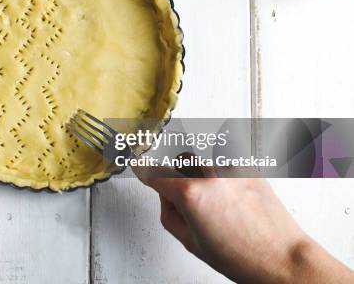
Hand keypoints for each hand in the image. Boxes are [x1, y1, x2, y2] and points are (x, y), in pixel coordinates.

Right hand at [134, 170, 353, 283]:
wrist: (281, 258)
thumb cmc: (242, 256)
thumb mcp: (190, 241)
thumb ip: (169, 211)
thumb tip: (165, 195)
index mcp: (190, 193)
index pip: (155, 172)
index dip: (143, 171)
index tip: (139, 166)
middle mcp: (210, 174)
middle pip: (179, 161)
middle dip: (176, 176)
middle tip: (184, 200)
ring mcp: (232, 169)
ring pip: (203, 163)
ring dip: (200, 176)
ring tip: (216, 206)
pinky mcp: (249, 170)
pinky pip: (225, 167)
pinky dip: (222, 179)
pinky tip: (233, 202)